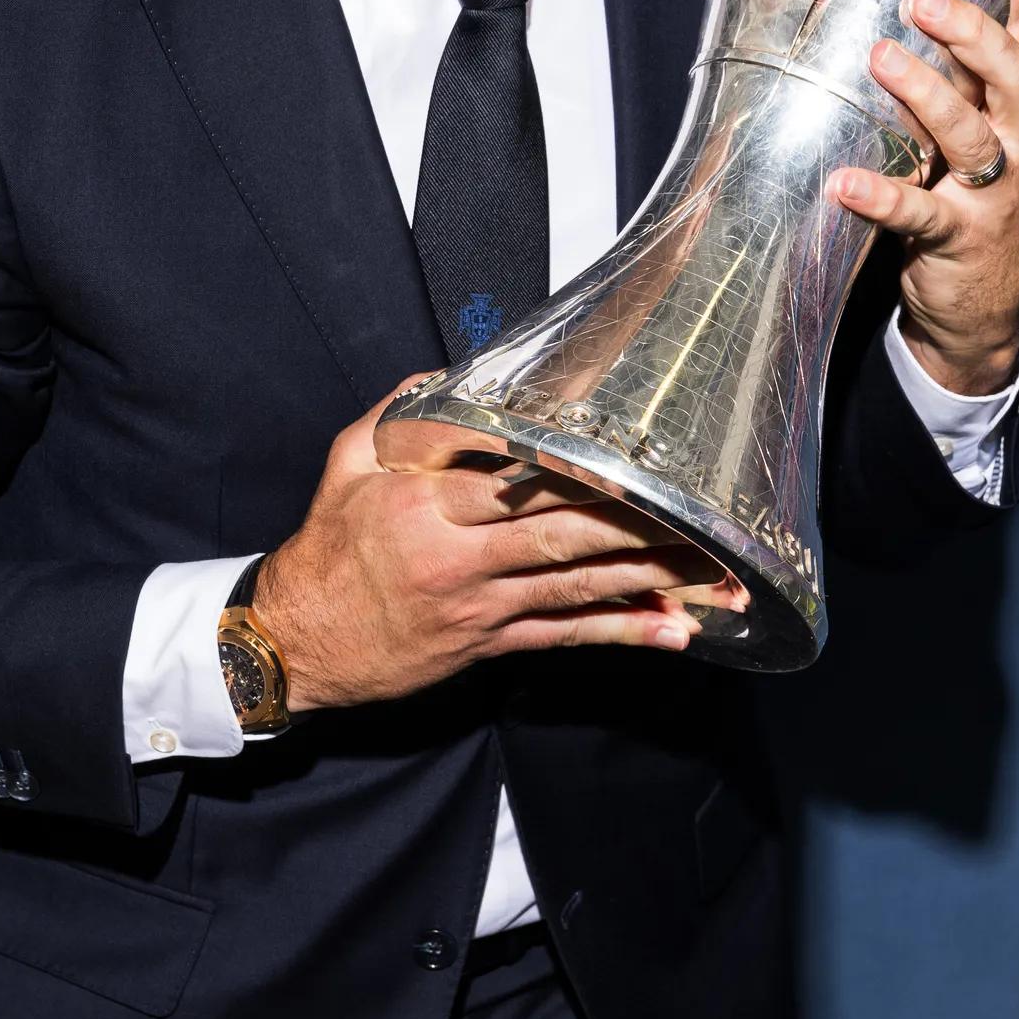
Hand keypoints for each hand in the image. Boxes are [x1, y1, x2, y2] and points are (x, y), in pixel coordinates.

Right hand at [250, 381, 744, 711]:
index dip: (578, 473)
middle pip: (566, 537)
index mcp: (428, 506)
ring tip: (720, 575)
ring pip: (581, 589)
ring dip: (655, 581)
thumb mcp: (347, 464)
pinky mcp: (492, 643)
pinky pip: (567, 638)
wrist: (298, 642)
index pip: (515, 483)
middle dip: (642, 528)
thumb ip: (398, 414)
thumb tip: (450, 375)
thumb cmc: (328, 547)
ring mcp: (483, 607)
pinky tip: (676, 630)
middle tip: (709, 517)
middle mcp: (462, 558)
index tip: (634, 458)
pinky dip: (624, 632)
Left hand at [828, 0, 1018, 395]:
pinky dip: (881, 196)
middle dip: (975, 33)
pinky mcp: (954, 239)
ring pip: (970, 136)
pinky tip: (844, 182)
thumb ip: (984, 62)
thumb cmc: (982, 194)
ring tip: (880, 57)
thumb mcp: (993, 123)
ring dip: (926, 94)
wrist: (984, 309)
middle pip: (1017, 78)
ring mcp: (992, 193)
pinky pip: (917, 213)